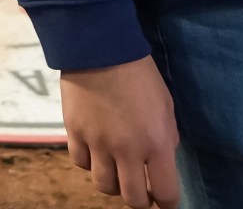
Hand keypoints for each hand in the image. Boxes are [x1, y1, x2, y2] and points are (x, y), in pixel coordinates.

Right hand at [63, 59, 181, 207]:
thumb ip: (165, 139)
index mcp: (157, 144)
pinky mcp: (74, 132)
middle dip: (141, 200)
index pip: (166, 193)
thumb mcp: (165, 108)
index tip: (166, 200)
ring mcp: (97, 143)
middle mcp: (127, 150)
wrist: (100, 49)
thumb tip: (159, 161)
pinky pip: (81, 163)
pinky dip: (90, 163)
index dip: (168, 203)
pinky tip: (95, 152)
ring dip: (114, 183)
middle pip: (132, 198)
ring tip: (117, 172)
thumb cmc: (140, 76)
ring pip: (104, 185)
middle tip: (142, 190)